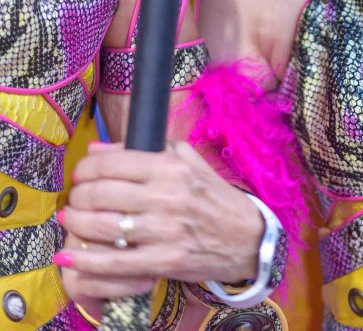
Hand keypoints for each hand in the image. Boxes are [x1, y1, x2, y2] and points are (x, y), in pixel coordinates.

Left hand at [55, 141, 263, 307]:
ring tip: (71, 221)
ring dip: (77, 224)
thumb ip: (143, 150)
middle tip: (74, 198)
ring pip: (103, 226)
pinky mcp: (164, 261)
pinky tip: (68, 258)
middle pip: (102, 193)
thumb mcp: (185, 160)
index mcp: (171, 166)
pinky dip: (86, 262)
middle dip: (78, 195)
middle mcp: (167, 195)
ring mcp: (165, 230)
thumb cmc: (210, 195)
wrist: (244, 236)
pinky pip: (115, 263)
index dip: (87, 168)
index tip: (81, 173)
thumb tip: (97, 148)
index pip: (114, 162)